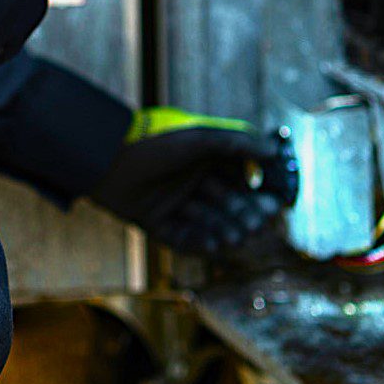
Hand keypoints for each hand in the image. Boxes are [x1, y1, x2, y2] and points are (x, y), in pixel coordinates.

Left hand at [89, 107, 297, 256]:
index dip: (256, 194)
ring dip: (225, 229)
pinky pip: (183, 237)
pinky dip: (201, 242)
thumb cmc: (157, 142)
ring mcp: (174, 204)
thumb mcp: (202, 138)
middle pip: (225, 204)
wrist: (108, 159)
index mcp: (205, 160)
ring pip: (207, 222)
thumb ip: (238, 142)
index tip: (274, 203)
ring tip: (239, 236)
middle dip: (243, 214)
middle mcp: (191, 182)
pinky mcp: (156, 223)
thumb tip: (273, 150)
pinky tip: (217, 245)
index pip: (238, 181)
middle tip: (259, 223)